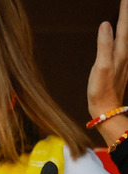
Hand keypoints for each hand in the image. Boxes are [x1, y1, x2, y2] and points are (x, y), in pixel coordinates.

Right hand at [88, 0, 127, 116]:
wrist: (106, 109)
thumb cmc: (101, 90)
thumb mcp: (100, 67)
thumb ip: (103, 45)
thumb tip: (105, 25)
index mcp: (120, 52)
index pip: (124, 25)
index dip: (125, 10)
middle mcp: (125, 54)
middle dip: (127, 14)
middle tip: (126, 1)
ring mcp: (124, 60)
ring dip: (126, 24)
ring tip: (125, 14)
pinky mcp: (121, 66)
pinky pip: (124, 45)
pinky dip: (124, 35)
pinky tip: (121, 36)